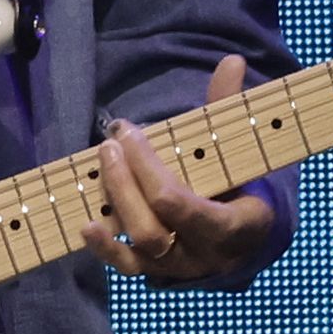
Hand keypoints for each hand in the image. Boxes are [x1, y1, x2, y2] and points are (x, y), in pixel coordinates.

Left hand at [79, 56, 284, 285]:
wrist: (246, 234)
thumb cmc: (240, 181)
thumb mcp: (239, 147)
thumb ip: (230, 108)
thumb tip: (231, 60)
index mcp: (239, 225)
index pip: (186, 207)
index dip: (149, 169)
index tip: (129, 130)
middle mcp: (208, 255)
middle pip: (157, 228)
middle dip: (126, 182)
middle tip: (111, 142)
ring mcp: (182, 267)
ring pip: (142, 246)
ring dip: (116, 203)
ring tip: (102, 163)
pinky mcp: (159, 273)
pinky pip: (129, 267)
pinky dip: (105, 249)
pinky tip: (86, 225)